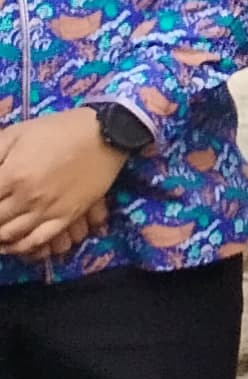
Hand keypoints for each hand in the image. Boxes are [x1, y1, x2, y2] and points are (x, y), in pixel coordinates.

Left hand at [0, 111, 124, 261]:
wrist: (105, 135)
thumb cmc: (58, 130)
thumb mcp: (17, 133)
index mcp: (12, 176)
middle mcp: (26, 198)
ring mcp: (48, 210)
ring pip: (11, 235)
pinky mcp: (66, 217)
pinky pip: (38, 241)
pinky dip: (20, 247)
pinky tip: (12, 244)